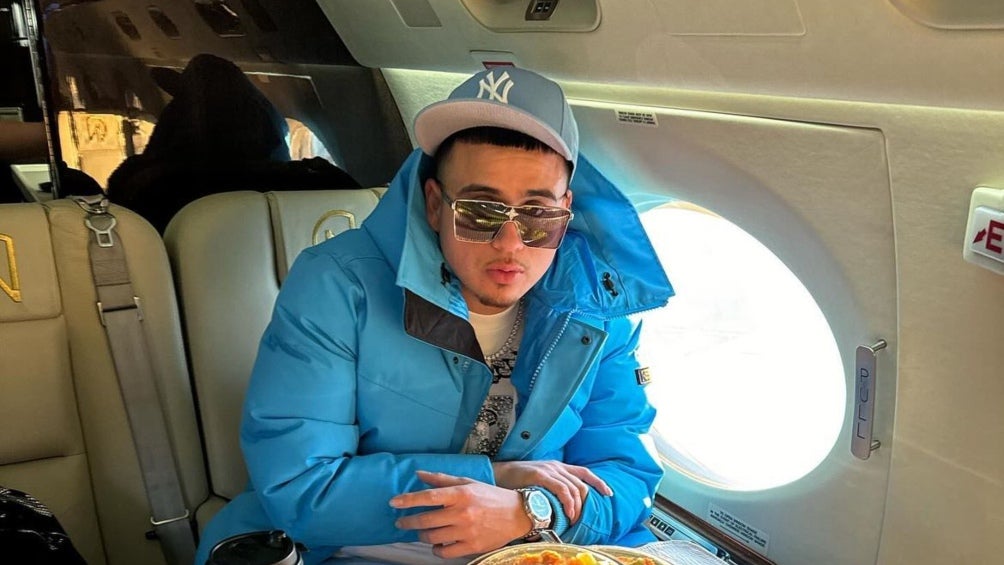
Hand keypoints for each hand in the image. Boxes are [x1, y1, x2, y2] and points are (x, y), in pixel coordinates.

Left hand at [390, 470, 532, 558]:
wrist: (518, 514)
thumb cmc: (491, 496)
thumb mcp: (468, 483)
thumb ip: (442, 479)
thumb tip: (419, 474)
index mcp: (461, 494)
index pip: (429, 496)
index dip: (408, 499)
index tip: (394, 502)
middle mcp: (463, 513)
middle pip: (426, 520)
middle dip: (408, 522)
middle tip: (401, 523)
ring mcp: (467, 531)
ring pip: (433, 537)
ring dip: (421, 535)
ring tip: (420, 531)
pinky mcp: (472, 546)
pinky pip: (444, 552)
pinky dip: (436, 549)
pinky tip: (436, 544)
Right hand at [492, 460, 611, 523]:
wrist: (499, 473)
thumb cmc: (519, 480)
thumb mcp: (540, 479)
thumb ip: (552, 486)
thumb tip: (563, 503)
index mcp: (559, 466)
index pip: (584, 472)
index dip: (598, 482)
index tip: (608, 494)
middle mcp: (557, 466)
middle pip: (581, 484)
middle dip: (586, 502)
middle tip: (582, 518)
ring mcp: (549, 470)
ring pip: (573, 489)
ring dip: (577, 507)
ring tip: (574, 519)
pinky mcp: (541, 476)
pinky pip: (561, 490)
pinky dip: (568, 502)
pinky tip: (568, 513)